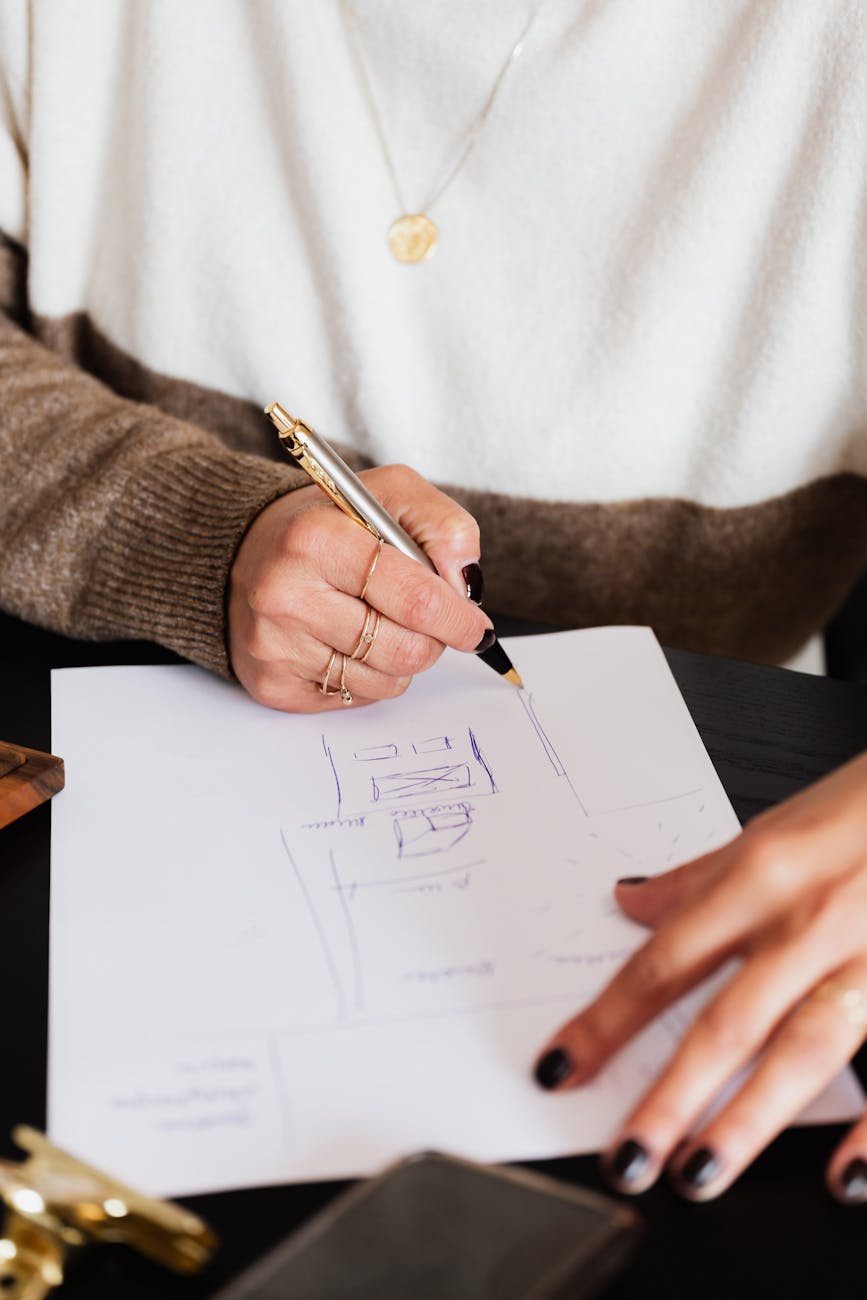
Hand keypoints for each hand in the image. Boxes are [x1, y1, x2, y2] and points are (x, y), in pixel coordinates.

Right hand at [228, 465, 491, 711]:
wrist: (245, 551)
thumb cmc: (327, 524)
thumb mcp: (391, 494)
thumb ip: (444, 527)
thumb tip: (465, 586)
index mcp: (316, 538)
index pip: (415, 599)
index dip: (457, 618)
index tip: (474, 625)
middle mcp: (286, 595)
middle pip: (405, 650)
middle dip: (433, 639)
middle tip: (427, 620)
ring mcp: (275, 646)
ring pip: (386, 681)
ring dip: (402, 657)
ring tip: (378, 622)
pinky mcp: (272, 684)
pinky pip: (356, 698)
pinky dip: (369, 675)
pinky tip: (347, 642)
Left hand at [533, 751, 866, 1201]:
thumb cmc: (861, 806)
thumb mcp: (770, 827)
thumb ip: (698, 876)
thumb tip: (630, 902)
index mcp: (760, 878)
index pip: (665, 962)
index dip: (608, 1020)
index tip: (562, 1066)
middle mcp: (808, 921)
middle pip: (728, 1020)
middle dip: (672, 1096)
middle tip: (628, 1159)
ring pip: (804, 1047)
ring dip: (750, 1119)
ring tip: (700, 1175)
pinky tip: (842, 1177)